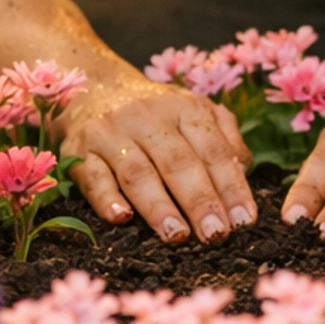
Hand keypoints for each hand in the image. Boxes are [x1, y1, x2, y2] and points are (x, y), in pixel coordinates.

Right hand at [65, 73, 254, 242]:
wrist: (96, 88)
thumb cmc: (158, 113)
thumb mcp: (195, 112)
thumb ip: (224, 136)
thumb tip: (244, 169)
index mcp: (185, 109)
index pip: (213, 151)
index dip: (231, 187)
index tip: (244, 221)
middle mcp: (148, 118)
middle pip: (178, 163)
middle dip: (199, 201)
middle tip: (215, 234)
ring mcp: (111, 133)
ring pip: (137, 172)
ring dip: (158, 206)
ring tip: (177, 235)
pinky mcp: (80, 152)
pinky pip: (93, 177)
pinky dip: (106, 198)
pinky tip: (120, 218)